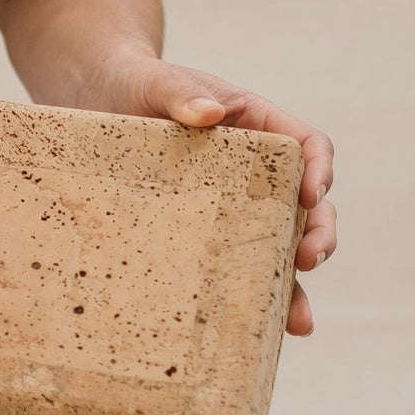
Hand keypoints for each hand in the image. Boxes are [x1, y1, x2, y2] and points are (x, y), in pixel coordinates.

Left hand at [80, 51, 335, 335]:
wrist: (95, 103)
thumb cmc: (132, 84)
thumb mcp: (154, 82)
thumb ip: (180, 93)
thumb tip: (212, 112)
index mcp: (257, 125)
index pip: (307, 145)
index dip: (319, 170)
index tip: (312, 195)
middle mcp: (256, 171)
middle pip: (307, 204)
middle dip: (318, 233)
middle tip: (311, 258)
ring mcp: (236, 207)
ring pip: (281, 246)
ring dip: (296, 284)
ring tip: (298, 322)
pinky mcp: (210, 236)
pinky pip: (241, 269)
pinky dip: (259, 299)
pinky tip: (270, 332)